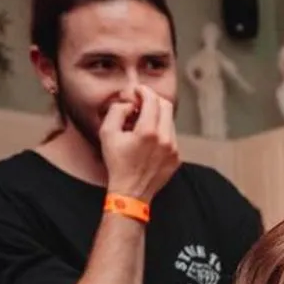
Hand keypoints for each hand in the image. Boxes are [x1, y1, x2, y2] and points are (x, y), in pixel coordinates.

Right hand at [101, 86, 180, 201]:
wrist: (131, 192)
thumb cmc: (117, 164)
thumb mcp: (107, 133)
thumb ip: (117, 110)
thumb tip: (131, 104)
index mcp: (148, 132)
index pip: (153, 100)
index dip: (144, 91)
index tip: (137, 91)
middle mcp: (165, 139)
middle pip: (166, 106)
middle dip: (153, 100)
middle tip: (141, 103)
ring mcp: (174, 149)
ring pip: (170, 121)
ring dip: (157, 116)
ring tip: (142, 124)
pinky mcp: (177, 158)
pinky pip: (172, 136)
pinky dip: (161, 131)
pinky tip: (148, 140)